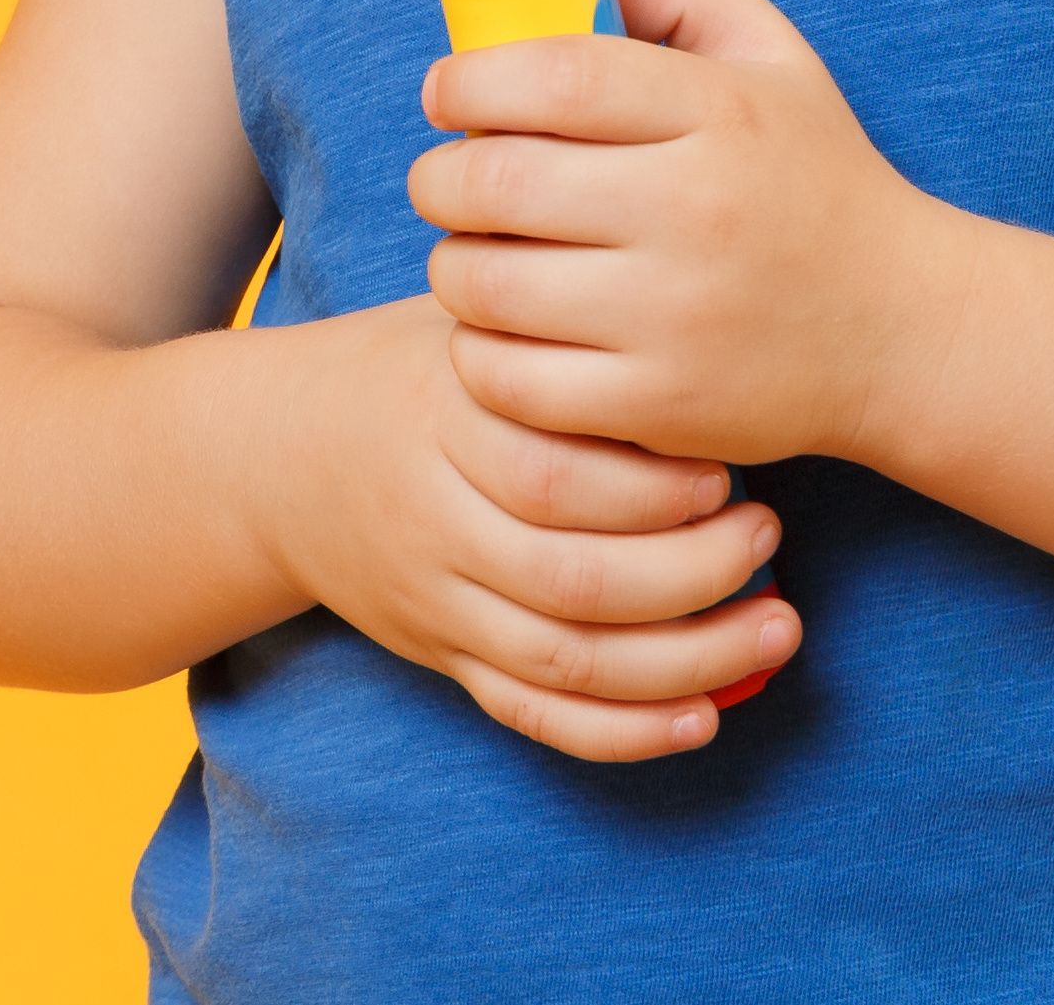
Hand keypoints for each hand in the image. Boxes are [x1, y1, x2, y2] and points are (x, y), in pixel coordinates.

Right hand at [246, 295, 804, 761]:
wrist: (276, 458)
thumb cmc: (410, 371)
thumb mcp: (463, 323)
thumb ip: (553, 329)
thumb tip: (694, 333)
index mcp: (440, 420)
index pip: (551, 476)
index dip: (648, 488)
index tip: (726, 470)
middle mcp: (434, 521)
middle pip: (569, 580)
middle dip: (691, 575)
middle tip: (768, 537)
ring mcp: (436, 601)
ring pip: (565, 661)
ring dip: (687, 660)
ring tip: (777, 626)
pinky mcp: (444, 657)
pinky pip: (535, 716)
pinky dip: (623, 731)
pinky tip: (703, 714)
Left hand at [413, 0, 965, 468]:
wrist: (902, 329)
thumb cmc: (812, 179)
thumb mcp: (773, 55)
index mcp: (718, 113)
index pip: (555, 75)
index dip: (470, 80)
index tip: (446, 93)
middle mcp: (697, 211)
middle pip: (500, 183)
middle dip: (439, 179)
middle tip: (443, 181)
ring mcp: (678, 317)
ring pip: (490, 286)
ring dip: (452, 265)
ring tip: (472, 254)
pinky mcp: (662, 406)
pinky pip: (514, 381)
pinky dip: (480, 354)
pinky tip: (503, 331)